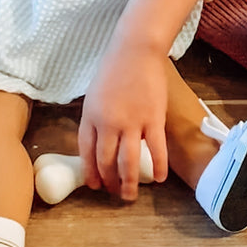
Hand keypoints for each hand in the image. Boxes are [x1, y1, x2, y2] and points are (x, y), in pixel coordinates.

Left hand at [78, 44, 167, 200]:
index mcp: (90, 116)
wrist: (136, 49)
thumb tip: (103, 139)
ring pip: (128, 162)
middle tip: (115, 192)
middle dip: (109, 182)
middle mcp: (108, 124)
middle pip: (106, 161)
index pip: (87, 153)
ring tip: (130, 196)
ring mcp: (132, 123)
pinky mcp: (153, 119)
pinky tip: (159, 178)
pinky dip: (158, 166)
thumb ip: (97, 118)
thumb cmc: (114, 67)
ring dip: (128, 183)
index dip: (90, 172)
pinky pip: (155, 149)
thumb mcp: (95, 93)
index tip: (96, 185)